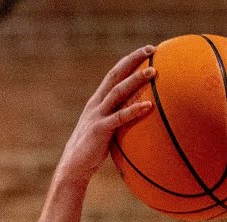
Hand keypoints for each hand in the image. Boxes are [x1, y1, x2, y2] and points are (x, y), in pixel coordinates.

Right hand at [55, 45, 155, 185]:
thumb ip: (116, 119)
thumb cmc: (91, 151)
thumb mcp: (103, 129)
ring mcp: (97, 115)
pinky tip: (148, 105)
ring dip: (136, 80)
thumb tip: (138, 118)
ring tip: (153, 71)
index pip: (114, 74)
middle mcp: (96, 103)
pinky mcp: (100, 130)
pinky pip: (119, 117)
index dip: (129, 60)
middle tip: (152, 49)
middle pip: (115, 75)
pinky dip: (134, 110)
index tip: (146, 51)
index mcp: (97, 101)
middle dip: (133, 59)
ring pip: (118, 92)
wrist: (73, 167)